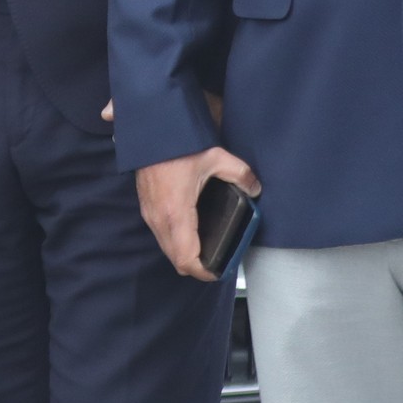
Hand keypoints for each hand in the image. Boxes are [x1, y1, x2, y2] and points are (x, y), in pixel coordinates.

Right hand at [136, 145, 260, 281]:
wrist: (148, 130)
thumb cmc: (177, 144)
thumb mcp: (215, 157)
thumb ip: (240, 174)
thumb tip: (255, 188)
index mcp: (176, 213)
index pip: (186, 259)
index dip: (204, 272)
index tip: (219, 271)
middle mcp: (159, 219)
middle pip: (176, 260)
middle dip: (197, 266)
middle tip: (218, 261)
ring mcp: (150, 214)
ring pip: (167, 249)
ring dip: (185, 254)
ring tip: (207, 248)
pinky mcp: (147, 208)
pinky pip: (161, 236)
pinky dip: (176, 241)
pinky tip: (191, 230)